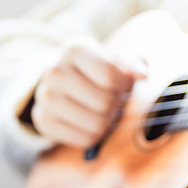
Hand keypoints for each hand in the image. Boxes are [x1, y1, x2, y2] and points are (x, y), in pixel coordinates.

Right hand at [31, 35, 145, 148]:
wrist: (62, 82)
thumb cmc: (96, 70)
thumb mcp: (114, 59)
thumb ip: (132, 64)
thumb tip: (143, 75)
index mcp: (74, 48)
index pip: (110, 75)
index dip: (125, 85)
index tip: (123, 84)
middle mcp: (55, 70)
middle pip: (105, 102)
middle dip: (117, 104)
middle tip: (113, 99)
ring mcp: (46, 97)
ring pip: (96, 124)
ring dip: (107, 121)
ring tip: (102, 110)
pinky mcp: (44, 121)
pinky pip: (85, 139)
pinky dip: (95, 135)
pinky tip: (89, 122)